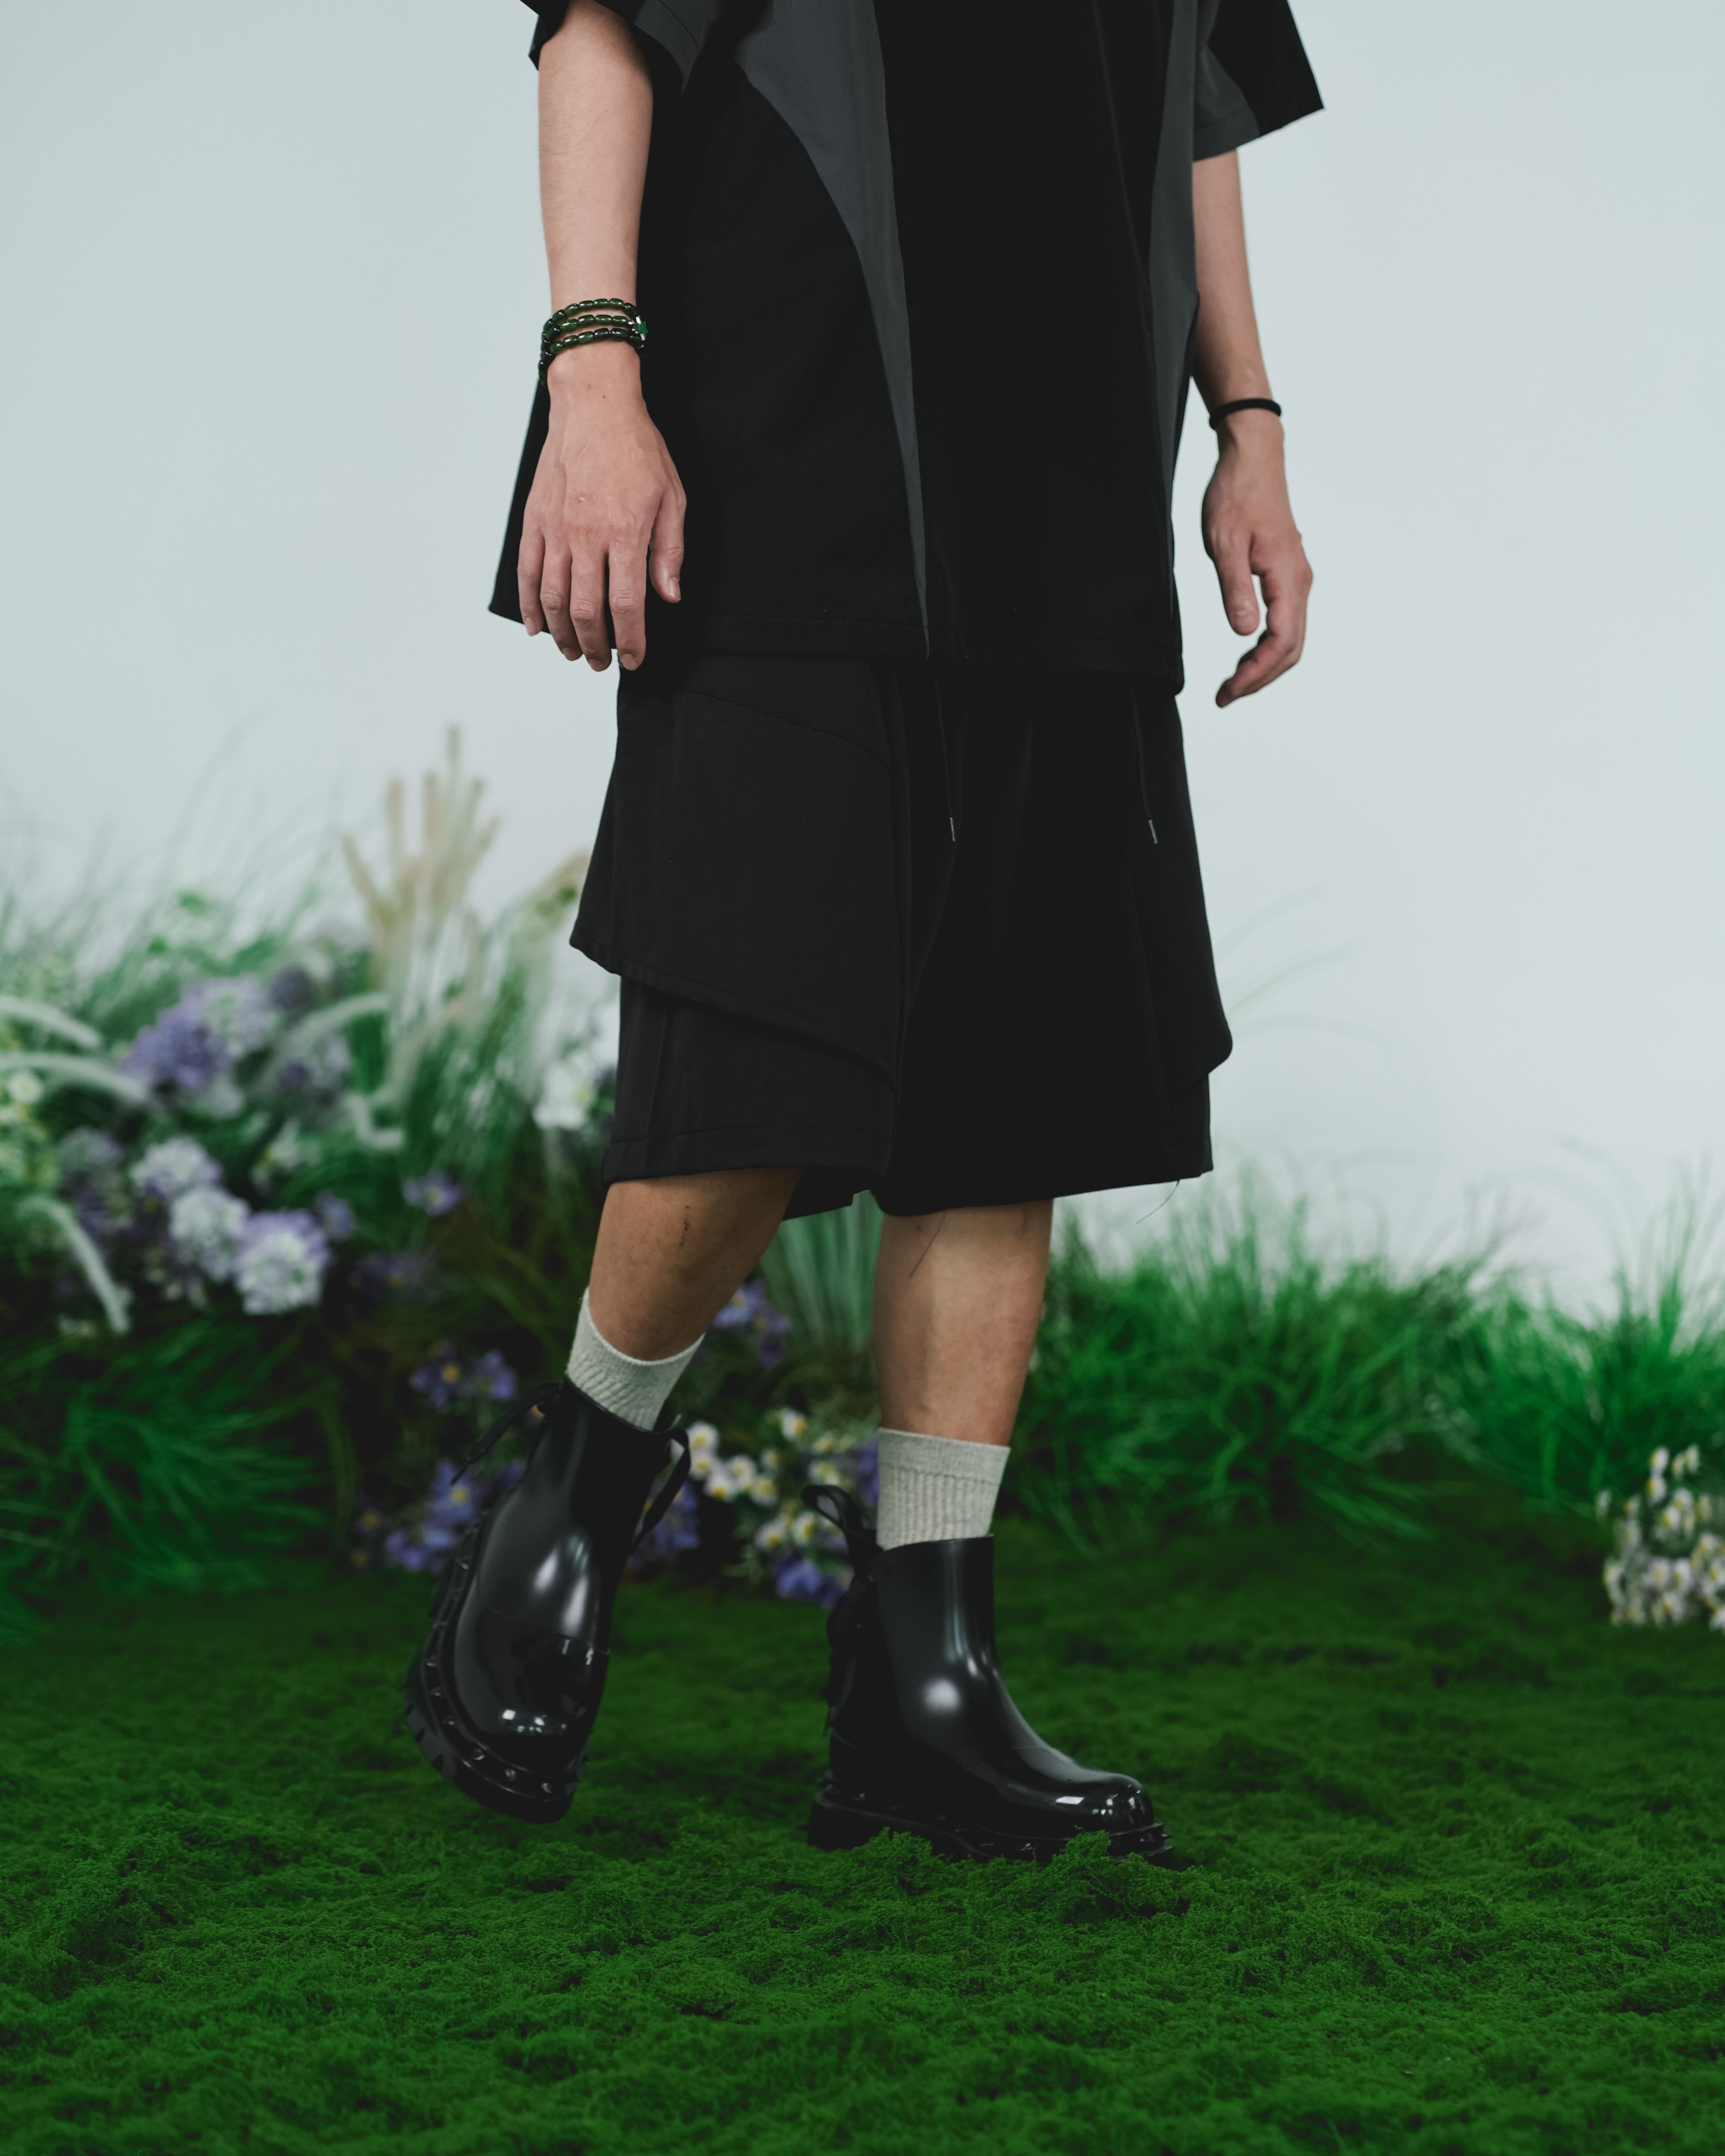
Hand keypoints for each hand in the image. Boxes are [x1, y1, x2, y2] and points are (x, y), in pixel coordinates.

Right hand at [517, 341, 684, 669]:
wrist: (593, 404)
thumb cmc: (636, 447)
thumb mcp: (672, 497)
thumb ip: (669, 551)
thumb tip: (668, 597)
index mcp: (625, 531)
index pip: (626, 604)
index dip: (630, 640)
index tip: (634, 659)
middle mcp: (586, 534)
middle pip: (586, 611)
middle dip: (595, 647)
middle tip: (603, 663)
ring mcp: (555, 529)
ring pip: (554, 599)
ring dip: (563, 635)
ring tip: (574, 653)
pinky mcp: (534, 520)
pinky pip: (528, 573)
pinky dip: (531, 606)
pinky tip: (538, 628)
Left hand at [1200, 412, 1312, 706]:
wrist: (1253, 461)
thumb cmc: (1236, 496)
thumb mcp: (1225, 544)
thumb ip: (1236, 590)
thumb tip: (1245, 633)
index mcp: (1289, 579)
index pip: (1281, 643)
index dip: (1256, 674)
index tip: (1228, 691)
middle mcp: (1300, 583)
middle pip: (1291, 649)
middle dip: (1260, 678)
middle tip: (1225, 696)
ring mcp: (1296, 580)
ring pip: (1290, 638)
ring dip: (1263, 665)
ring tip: (1231, 682)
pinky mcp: (1287, 575)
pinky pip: (1284, 622)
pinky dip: (1266, 646)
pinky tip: (1244, 652)